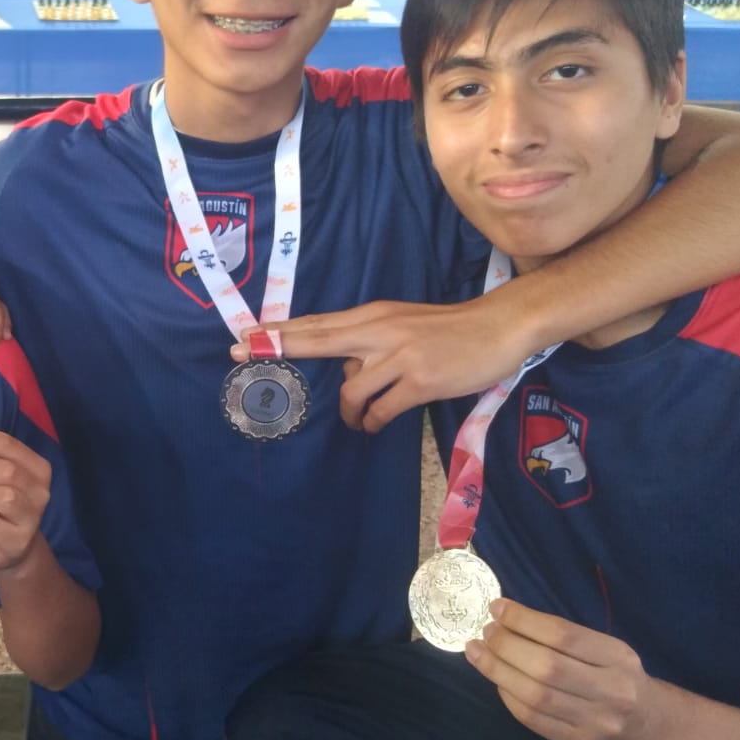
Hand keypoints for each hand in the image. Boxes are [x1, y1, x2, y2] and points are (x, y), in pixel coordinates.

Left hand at [232, 295, 537, 431]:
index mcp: (373, 315)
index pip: (317, 323)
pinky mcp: (420, 382)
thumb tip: (346, 367)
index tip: (245, 334)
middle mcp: (380, 332)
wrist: (498, 327)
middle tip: (241, 354)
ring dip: (350, 414)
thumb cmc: (448, 329)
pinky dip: (373, 422)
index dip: (280, 330)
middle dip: (277, 346)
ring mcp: (399, 357)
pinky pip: (381, 410)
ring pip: (351, 391)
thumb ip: (369, 340)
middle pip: (318, 339)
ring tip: (359, 421)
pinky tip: (377, 424)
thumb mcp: (401, 323)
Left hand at [465, 599, 672, 739]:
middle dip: (506, 646)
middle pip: (547, 667)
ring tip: (478, 653)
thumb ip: (565, 638)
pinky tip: (497, 681)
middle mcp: (612, 692)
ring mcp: (596, 723)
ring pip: (536, 696)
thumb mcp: (607, 651)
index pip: (564, 635)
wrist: (652, 729)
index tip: (497, 608)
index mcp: (618, 659)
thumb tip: (506, 617)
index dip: (524, 620)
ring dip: (498, 671)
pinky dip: (509, 697)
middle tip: (485, 632)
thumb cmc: (618, 678)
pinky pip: (533, 720)